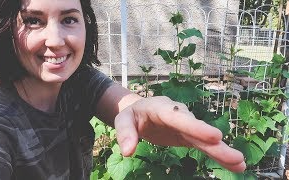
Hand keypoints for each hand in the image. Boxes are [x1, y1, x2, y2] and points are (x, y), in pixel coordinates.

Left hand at [114, 96, 245, 172]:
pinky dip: (217, 154)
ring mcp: (185, 126)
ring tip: (239, 163)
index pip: (179, 117)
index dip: (197, 127)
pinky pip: (204, 145)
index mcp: (162, 108)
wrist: (140, 111)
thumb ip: (125, 133)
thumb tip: (128, 151)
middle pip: (197, 129)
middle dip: (215, 143)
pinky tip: (233, 164)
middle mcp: (178, 115)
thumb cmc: (132, 115)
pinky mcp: (188, 136)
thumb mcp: (123, 120)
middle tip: (235, 156)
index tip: (216, 136)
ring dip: (221, 150)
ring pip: (205, 138)